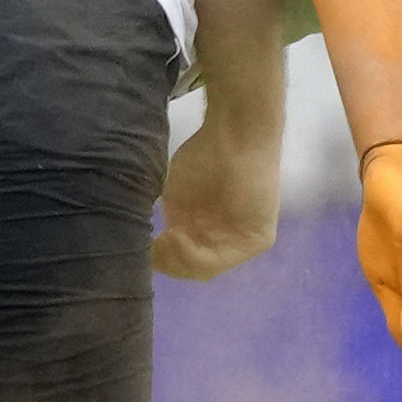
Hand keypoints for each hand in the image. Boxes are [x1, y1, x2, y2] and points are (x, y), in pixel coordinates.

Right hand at [152, 99, 278, 276]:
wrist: (235, 132)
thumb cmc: (205, 155)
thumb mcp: (178, 197)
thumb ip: (171, 224)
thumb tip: (145, 247)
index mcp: (206, 232)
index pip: (181, 261)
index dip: (159, 258)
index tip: (143, 242)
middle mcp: (225, 240)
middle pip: (191, 270)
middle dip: (166, 263)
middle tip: (148, 245)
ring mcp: (242, 242)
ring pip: (204, 270)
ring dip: (177, 259)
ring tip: (162, 238)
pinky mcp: (257, 239)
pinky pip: (222, 260)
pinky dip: (194, 255)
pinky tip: (176, 235)